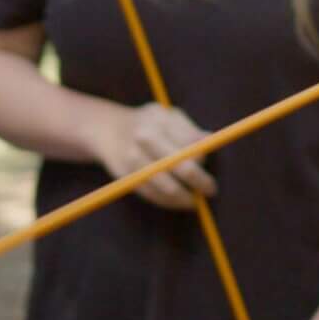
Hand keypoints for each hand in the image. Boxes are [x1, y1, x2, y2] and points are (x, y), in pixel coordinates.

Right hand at [87, 102, 215, 210]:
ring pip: (165, 184)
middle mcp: (146, 137)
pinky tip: (178, 202)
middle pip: (179, 164)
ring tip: (194, 201)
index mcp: (161, 120)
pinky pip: (151, 194)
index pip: (190, 142)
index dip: (203, 157)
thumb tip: (211, 140)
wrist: (107, 128)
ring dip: (183, 197)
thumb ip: (189, 129)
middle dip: (199, 180)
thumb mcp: (168, 117)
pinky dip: (167, 202)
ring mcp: (134, 157)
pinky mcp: (125, 175)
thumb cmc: (149, 123)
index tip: (209, 164)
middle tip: (211, 190)